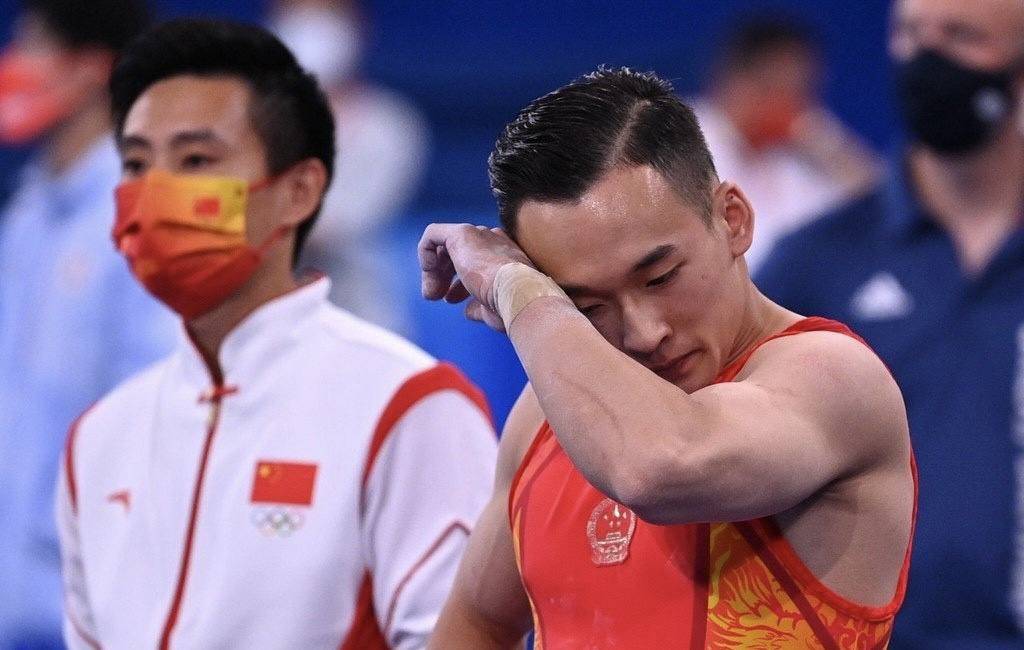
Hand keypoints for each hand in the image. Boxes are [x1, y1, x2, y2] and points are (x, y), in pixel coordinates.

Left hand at [418, 223, 535, 330]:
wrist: (517, 294)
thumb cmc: (510, 305)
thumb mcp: (493, 308)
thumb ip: (479, 305)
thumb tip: (468, 311)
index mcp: (504, 256)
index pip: (475, 263)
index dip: (459, 282)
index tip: (450, 300)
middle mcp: (492, 241)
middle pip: (459, 254)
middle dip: (443, 276)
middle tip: (436, 297)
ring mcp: (479, 235)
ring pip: (445, 246)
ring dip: (433, 271)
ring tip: (431, 294)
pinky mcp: (462, 233)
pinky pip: (434, 234)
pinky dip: (425, 252)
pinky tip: (428, 271)